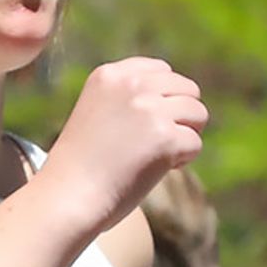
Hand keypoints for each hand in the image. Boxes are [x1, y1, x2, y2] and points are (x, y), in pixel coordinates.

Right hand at [32, 57, 208, 241]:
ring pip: (198, 113)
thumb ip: (130, 97)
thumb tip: (180, 96)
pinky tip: (155, 170)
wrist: (68, 197)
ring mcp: (149, 110)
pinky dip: (182, 161)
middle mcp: (131, 85)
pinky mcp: (165, 137)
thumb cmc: (82, 165)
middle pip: (187, 89)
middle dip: (180, 116)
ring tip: (156, 155)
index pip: (162, 70)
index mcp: (109, 74)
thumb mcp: (97, 113)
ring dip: (185, 136)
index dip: (164, 99)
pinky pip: (195, 144)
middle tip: (155, 142)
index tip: (145, 124)